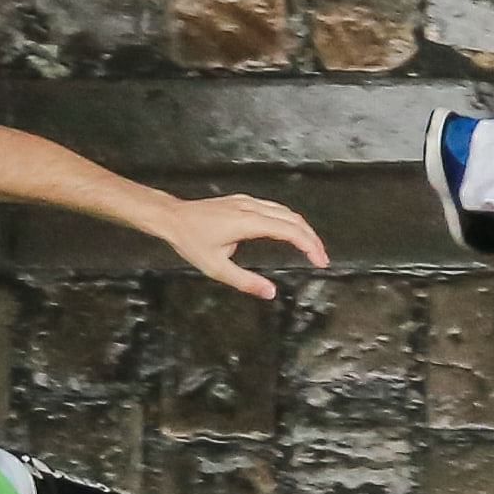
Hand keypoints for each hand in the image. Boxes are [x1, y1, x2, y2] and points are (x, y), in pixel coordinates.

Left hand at [153, 190, 336, 298]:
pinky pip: (274, 208)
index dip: (309, 245)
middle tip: (321, 258)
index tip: (320, 261)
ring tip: (310, 246)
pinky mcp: (243, 201)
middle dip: (312, 238)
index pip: (290, 231)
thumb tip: (270, 292)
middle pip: (293, 219)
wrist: (171, 217)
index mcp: (248, 223)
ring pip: (285, 211)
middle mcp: (252, 208)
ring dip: (302, 228)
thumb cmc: (190, 241)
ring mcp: (248, 202)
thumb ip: (245, 281)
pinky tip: (288, 230)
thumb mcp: (216, 267)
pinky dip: (289, 220)